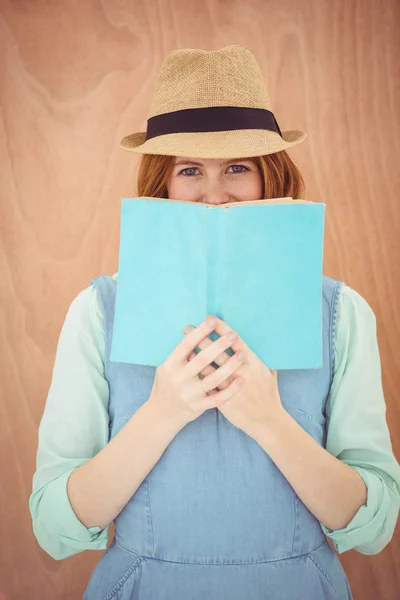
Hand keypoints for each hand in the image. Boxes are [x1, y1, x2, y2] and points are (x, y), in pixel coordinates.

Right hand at [148, 315, 246, 427]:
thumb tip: (193, 328)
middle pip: (202, 359)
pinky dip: (231, 389)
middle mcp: (179, 379)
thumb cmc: (167, 384)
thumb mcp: (166, 367)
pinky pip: (218, 398)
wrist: (161, 413)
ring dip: (230, 366)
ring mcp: (189, 394)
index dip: (200, 332)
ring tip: (242, 354)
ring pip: (213, 378)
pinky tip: (241, 379)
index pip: (186, 345)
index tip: (212, 320)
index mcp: (170, 365)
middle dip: (219, 346)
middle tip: (233, 335)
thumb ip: (180, 353)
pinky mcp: (198, 407)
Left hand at [183, 315, 284, 437]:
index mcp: (253, 362)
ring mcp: (230, 387)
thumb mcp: (270, 374)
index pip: (235, 340)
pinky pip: (207, 386)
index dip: (221, 328)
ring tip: (182, 346)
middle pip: (217, 351)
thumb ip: (263, 359)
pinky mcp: (223, 400)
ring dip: (194, 355)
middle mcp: (241, 372)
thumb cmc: (269, 396)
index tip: (210, 318)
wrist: (267, 421)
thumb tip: (265, 343)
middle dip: (201, 338)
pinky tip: (186, 369)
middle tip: (188, 328)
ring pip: (208, 367)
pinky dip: (197, 376)